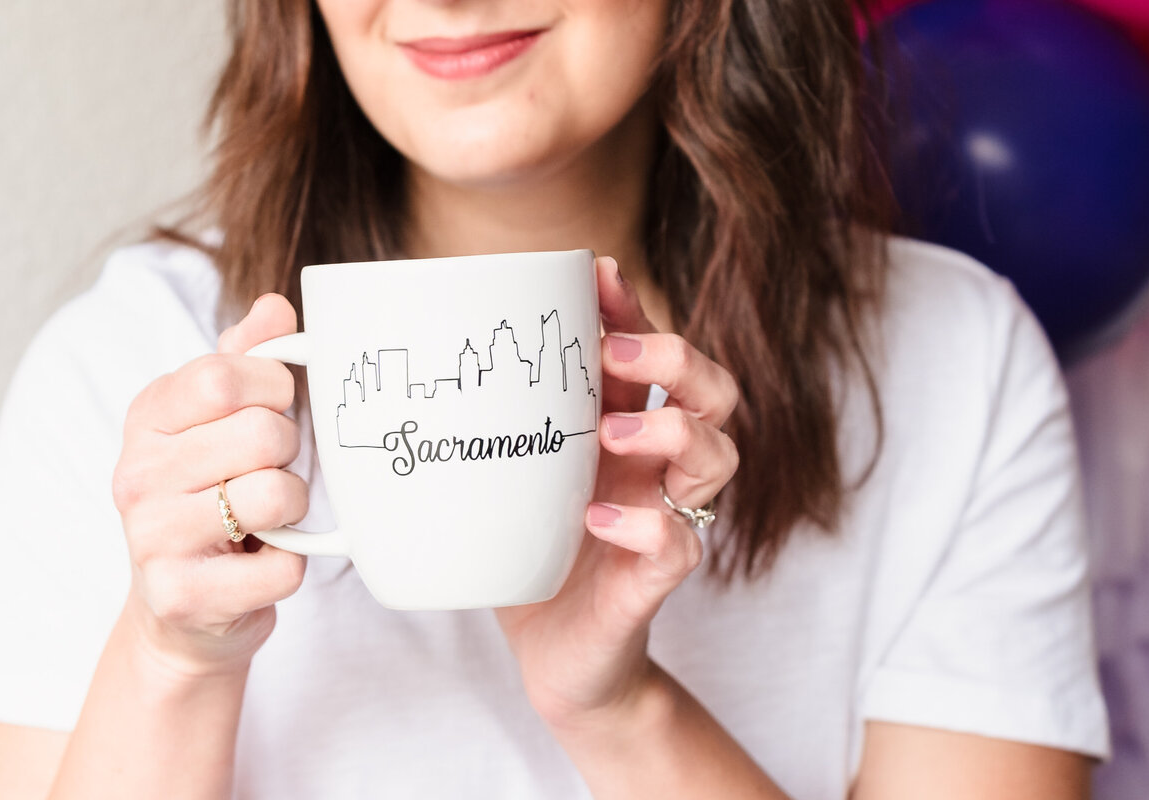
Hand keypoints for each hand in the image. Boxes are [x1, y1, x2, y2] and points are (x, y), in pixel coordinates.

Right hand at [111, 294, 309, 676]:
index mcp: (147, 417)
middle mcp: (137, 474)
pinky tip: (264, 560)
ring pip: (276, 497)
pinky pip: (285, 566)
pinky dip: (292, 564)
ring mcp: (152, 539)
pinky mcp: (183, 596)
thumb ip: (247, 358)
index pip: (224, 375)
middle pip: (263, 434)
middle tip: (271, 470)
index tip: (276, 408)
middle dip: (290, 452)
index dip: (275, 388)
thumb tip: (275, 306)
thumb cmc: (214, 494)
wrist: (183, 606)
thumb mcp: (220, 419)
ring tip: (268, 515)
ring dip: (294, 507)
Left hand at [495, 257, 739, 728]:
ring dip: (671, 431)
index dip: (636, 312)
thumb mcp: (514, 478)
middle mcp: (657, 470)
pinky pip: (679, 545)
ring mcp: (664, 521)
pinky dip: (644, 525)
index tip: (598, 274)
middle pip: (714, 393)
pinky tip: (597, 519)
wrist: (553, 658)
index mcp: (625, 434)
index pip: (653, 358)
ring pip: (718, 457)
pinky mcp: (655, 582)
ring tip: (609, 434)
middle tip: (615, 356)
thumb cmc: (534, 558)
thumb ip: (501, 427)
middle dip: (678, 358)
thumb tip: (430, 359)